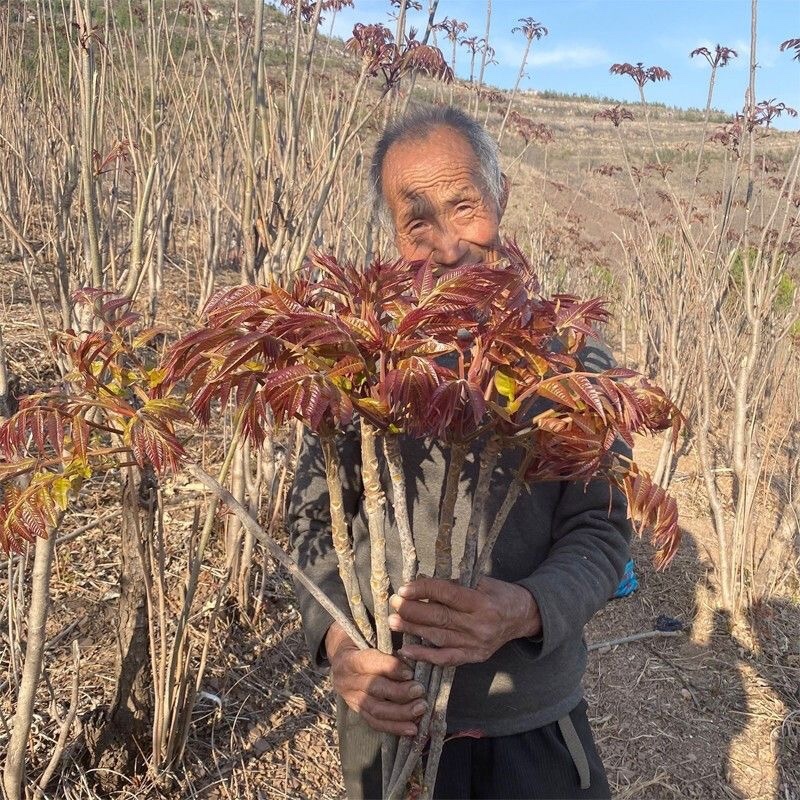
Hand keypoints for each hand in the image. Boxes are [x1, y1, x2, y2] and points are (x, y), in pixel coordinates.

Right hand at [325, 623, 427, 735]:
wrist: (342, 657)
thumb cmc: (362, 642)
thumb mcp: (370, 637)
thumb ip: (386, 645)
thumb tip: (413, 656)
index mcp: (348, 658)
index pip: (368, 663)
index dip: (390, 668)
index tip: (410, 672)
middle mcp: (347, 681)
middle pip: (374, 689)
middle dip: (399, 692)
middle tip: (420, 691)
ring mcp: (351, 699)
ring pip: (376, 710)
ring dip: (401, 712)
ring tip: (420, 709)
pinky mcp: (358, 711)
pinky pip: (375, 723)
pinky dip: (395, 727)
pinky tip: (412, 728)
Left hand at [388, 575, 540, 666]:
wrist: (522, 617)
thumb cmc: (498, 594)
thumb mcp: (481, 581)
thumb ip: (453, 584)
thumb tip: (421, 582)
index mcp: (481, 601)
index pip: (447, 594)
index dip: (424, 590)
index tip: (404, 588)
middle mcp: (479, 624)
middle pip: (439, 617)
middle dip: (412, 610)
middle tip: (393, 603)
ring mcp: (476, 644)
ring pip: (438, 637)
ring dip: (413, 630)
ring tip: (393, 622)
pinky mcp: (474, 657)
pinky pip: (446, 658)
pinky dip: (425, 655)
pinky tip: (407, 651)